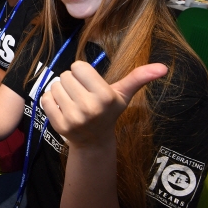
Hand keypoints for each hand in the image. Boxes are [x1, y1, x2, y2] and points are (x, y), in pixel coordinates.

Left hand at [40, 62, 167, 147]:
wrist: (94, 141)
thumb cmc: (108, 111)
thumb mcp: (123, 95)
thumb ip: (139, 78)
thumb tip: (163, 67)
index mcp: (105, 96)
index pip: (78, 66)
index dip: (81, 72)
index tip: (89, 83)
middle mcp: (90, 107)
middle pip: (64, 75)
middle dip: (71, 81)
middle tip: (80, 93)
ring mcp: (73, 117)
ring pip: (54, 86)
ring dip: (60, 90)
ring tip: (72, 100)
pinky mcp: (58, 124)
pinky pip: (44, 99)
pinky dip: (50, 100)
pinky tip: (62, 108)